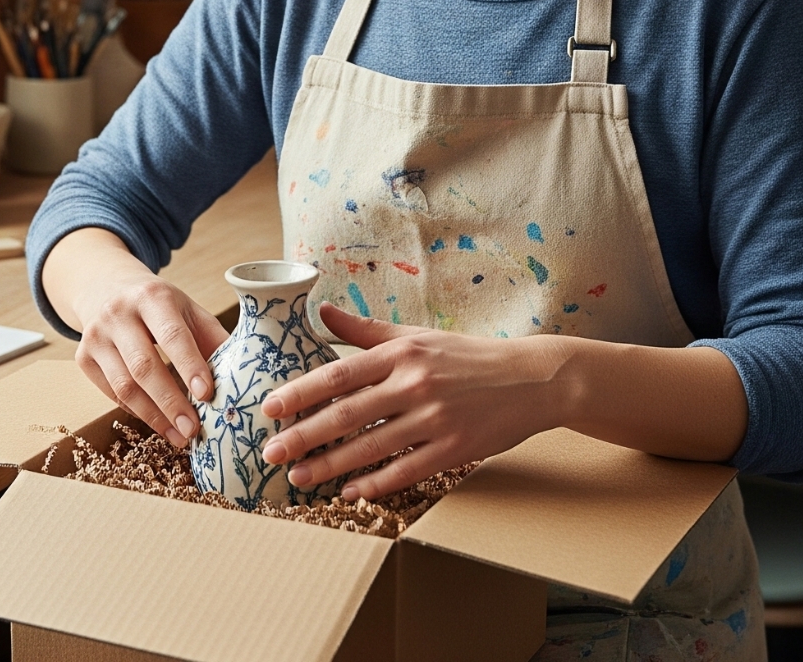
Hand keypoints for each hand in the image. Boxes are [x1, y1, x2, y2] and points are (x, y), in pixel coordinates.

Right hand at [44, 228, 227, 447]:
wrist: (106, 289)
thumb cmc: (159, 306)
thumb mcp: (188, 310)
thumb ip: (212, 339)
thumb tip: (245, 374)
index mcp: (152, 296)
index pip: (172, 335)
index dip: (190, 366)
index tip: (207, 395)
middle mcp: (118, 313)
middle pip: (144, 366)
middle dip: (171, 402)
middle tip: (193, 430)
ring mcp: (95, 336)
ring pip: (124, 386)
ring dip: (154, 417)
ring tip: (180, 436)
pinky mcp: (83, 357)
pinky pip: (111, 394)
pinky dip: (137, 412)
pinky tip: (159, 423)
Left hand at [259, 304, 570, 500]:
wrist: (533, 379)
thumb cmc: (467, 357)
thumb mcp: (417, 336)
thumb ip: (367, 330)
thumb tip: (322, 309)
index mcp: (402, 353)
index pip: (339, 374)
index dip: (300, 393)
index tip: (269, 409)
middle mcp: (415, 383)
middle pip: (347, 414)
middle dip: (303, 436)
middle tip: (270, 454)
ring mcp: (436, 418)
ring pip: (371, 447)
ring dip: (331, 466)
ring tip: (299, 478)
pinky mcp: (456, 448)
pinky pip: (407, 470)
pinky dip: (376, 483)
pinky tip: (350, 492)